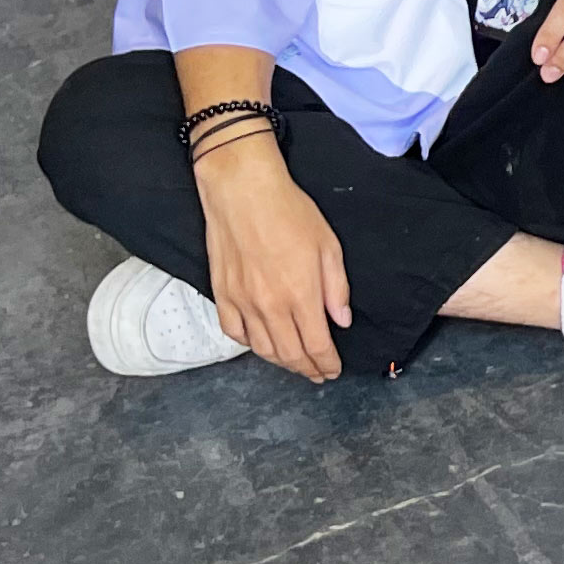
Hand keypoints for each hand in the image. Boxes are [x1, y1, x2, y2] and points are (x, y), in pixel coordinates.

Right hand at [196, 135, 348, 381]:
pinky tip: (260, 344)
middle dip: (307, 369)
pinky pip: (233, 332)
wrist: (242, 190)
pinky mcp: (222, 293)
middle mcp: (269, 305)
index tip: (333, 370)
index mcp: (300, 295)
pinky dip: (249, 344)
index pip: (316, 346)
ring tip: (294, 363)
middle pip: (290, 354)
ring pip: (262, 349)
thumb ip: (336, 288)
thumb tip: (341, 320)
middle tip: (317, 373)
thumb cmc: (289, 211)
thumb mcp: (328, 246)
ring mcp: (242, 301)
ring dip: (281, 361)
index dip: (326, 364)